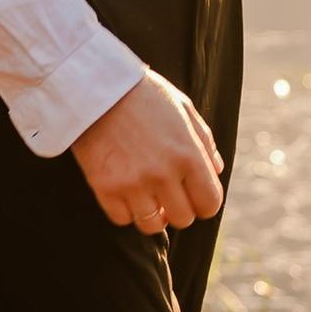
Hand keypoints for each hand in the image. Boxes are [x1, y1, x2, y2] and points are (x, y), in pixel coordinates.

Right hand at [70, 72, 225, 234]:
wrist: (95, 86)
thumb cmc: (142, 94)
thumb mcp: (183, 108)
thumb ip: (204, 142)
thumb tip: (215, 170)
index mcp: (188, 154)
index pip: (209, 204)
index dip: (204, 204)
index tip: (194, 198)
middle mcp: (163, 174)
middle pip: (183, 218)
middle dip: (179, 209)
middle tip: (168, 195)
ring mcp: (133, 183)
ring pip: (152, 225)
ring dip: (152, 214)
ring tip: (147, 197)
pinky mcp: (105, 187)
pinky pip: (122, 219)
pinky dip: (125, 210)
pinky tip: (125, 192)